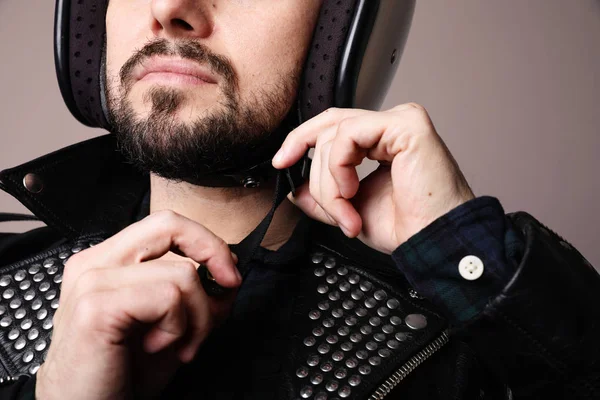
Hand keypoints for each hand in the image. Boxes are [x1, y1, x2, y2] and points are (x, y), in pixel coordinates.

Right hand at [36, 211, 240, 399]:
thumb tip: (230, 271)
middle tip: (224, 292)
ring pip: (181, 273)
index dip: (206, 242)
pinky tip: (155, 347)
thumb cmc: (124, 372)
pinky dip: (177, 328)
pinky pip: (168, 298)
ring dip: (197, 317)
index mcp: (109, 260)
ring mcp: (92, 281)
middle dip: (212, 256)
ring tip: (180, 345)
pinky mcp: (95, 306)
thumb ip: (199, 294)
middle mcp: (95, 262)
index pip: (166, 224)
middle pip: (170, 225)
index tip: (229, 274)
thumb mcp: (174, 325)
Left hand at [273, 104, 474, 254]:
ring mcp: (400, 121)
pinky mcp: (406, 125)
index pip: (332, 126)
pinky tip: (353, 192)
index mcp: (382, 140)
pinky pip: (348, 135)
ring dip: (329, 183)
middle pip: (328, 127)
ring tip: (348, 213)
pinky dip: (339, 168)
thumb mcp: (351, 209)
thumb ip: (324, 194)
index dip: (301, 140)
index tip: (282, 163)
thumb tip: (295, 187)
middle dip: (315, 172)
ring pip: (334, 135)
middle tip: (329, 208)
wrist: (434, 244)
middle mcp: (392, 126)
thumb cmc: (407, 228)